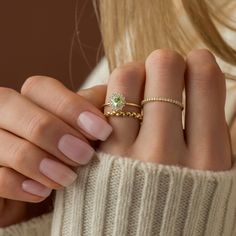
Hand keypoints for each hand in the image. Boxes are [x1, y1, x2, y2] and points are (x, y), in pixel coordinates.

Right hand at [0, 77, 110, 226]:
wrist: (51, 196)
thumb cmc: (72, 158)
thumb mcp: (87, 134)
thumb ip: (95, 111)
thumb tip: (115, 96)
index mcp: (30, 102)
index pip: (40, 87)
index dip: (70, 106)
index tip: (102, 130)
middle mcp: (5, 116)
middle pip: (9, 103)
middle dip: (50, 130)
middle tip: (84, 155)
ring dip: (38, 159)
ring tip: (69, 178)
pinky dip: (18, 184)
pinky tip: (43, 193)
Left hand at [99, 49, 232, 170]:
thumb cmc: (181, 209)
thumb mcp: (215, 179)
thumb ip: (218, 136)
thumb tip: (210, 90)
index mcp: (208, 158)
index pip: (205, 79)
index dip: (198, 62)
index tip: (192, 65)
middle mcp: (166, 152)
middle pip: (164, 67)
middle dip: (164, 62)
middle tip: (162, 73)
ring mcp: (126, 154)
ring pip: (126, 77)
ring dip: (135, 72)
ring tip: (138, 86)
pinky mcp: (97, 156)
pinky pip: (101, 101)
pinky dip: (111, 93)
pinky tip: (119, 103)